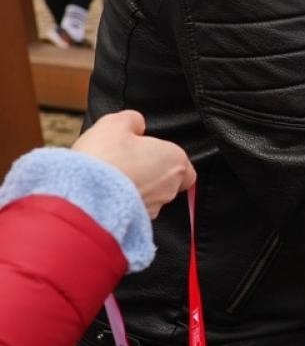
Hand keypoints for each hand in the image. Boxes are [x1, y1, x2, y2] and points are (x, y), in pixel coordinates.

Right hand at [73, 110, 195, 218]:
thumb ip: (132, 120)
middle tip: (124, 164)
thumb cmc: (102, 160)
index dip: (164, 158)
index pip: (183, 165)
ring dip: (134, 190)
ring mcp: (153, 210)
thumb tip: (136, 124)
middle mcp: (169, 189)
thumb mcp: (115, 123)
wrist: (80, 199)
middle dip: (148, 174)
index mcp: (175, 162)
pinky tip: (103, 197)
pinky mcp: (136, 226)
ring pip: (149, 198)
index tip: (144, 152)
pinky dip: (122, 206)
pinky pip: (132, 213)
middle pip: (166, 181)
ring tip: (110, 180)